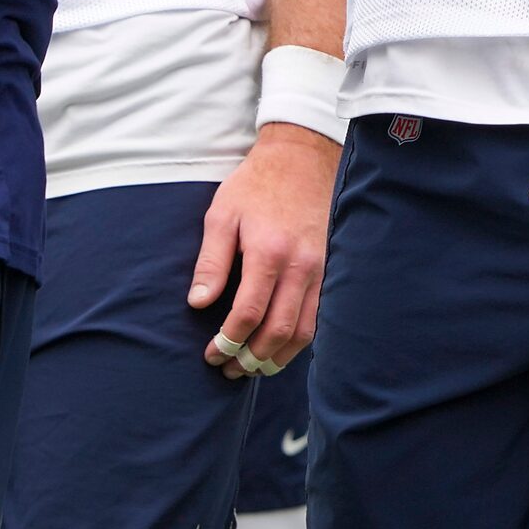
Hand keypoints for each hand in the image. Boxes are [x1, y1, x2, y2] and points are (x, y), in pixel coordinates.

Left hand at [192, 123, 339, 378]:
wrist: (302, 158)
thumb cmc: (256, 185)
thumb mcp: (222, 214)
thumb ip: (211, 261)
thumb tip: (198, 303)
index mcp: (269, 251)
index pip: (250, 314)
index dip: (229, 342)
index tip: (211, 355)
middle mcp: (300, 265)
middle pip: (280, 331)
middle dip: (252, 359)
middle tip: (229, 370)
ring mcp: (320, 269)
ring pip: (305, 331)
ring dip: (279, 358)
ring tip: (254, 368)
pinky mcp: (330, 269)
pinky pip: (318, 316)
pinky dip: (299, 340)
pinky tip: (279, 346)